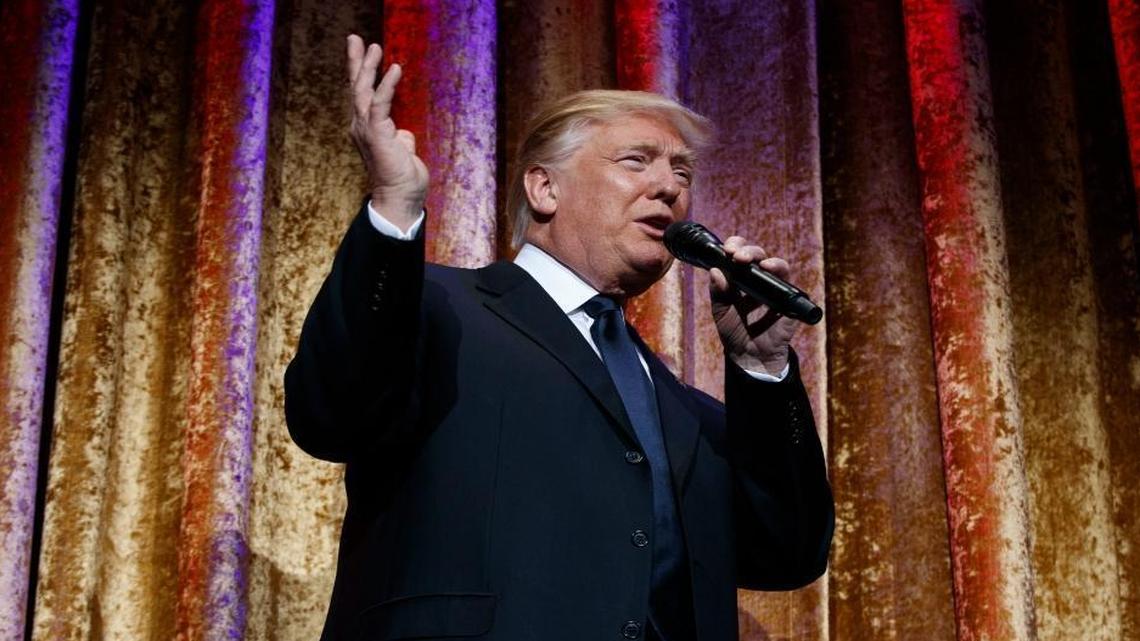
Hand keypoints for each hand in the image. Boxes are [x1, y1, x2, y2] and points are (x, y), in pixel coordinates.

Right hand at [347, 34, 428, 230]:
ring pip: (363, 92)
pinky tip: (394, 69)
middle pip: (356, 87)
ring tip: (375, 47)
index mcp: (367, 128)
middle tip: (356, 38)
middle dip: (357, 61)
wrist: (401, 199)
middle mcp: (361, 126)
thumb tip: (403, 133)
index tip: (364, 50)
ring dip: (368, 68)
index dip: (362, 71)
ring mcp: (366, 130)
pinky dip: (387, 85)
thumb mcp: (402, 151)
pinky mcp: (377, 135)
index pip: (362, 94)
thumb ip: (400, 138)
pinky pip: (380, 104)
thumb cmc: (402, 179)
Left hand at [708, 237, 798, 374]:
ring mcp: (775, 289)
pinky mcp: (788, 300)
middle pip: (757, 256)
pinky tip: (770, 271)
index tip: (726, 249)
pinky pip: (788, 283)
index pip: (739, 256)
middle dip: (747, 251)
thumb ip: (718, 293)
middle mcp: (759, 281)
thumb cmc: (736, 334)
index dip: (735, 247)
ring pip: (776, 265)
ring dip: (765, 259)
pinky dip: (780, 273)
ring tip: (757, 263)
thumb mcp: (722, 313)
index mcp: (741, 280)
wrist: (752, 358)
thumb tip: (715, 271)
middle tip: (736, 255)